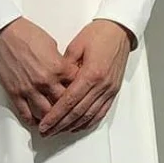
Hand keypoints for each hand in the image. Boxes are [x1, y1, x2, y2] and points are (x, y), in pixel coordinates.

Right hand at [0, 17, 72, 126]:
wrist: (3, 34)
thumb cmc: (26, 34)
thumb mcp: (52, 45)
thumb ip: (60, 62)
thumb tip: (64, 72)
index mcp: (58, 68)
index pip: (76, 87)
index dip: (79, 92)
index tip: (80, 96)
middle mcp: (46, 81)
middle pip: (63, 104)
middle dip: (68, 108)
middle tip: (70, 112)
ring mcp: (30, 89)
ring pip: (46, 113)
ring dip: (51, 119)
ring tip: (54, 122)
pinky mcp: (15, 93)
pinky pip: (25, 113)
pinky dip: (32, 120)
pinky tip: (36, 122)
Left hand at [36, 19, 132, 136]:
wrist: (120, 30)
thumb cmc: (99, 34)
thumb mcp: (75, 46)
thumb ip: (64, 67)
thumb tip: (53, 83)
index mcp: (91, 73)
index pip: (69, 101)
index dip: (55, 115)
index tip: (44, 124)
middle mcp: (102, 85)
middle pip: (77, 113)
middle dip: (60, 125)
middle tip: (46, 132)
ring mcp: (109, 90)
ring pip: (89, 116)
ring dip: (72, 127)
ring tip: (58, 132)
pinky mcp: (113, 91)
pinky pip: (101, 112)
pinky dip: (88, 122)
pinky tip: (77, 127)